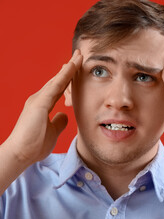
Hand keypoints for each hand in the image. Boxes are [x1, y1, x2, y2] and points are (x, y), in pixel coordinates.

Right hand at [3, 50, 82, 165]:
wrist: (20, 154)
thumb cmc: (34, 145)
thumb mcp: (53, 131)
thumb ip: (58, 121)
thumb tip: (65, 114)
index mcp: (43, 104)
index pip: (59, 88)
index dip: (68, 78)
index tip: (77, 68)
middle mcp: (39, 98)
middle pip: (58, 80)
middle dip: (70, 68)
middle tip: (80, 56)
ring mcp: (38, 99)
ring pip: (58, 80)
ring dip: (69, 68)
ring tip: (79, 56)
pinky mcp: (39, 103)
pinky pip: (55, 86)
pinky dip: (65, 75)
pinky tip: (72, 66)